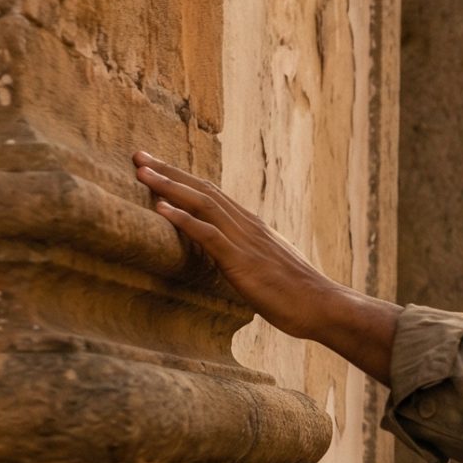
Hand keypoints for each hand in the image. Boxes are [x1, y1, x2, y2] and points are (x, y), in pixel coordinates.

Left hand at [134, 151, 399, 379]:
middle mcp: (247, 226)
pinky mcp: (241, 261)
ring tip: (141, 172)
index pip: (212, 195)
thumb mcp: (269, 269)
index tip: (156, 166)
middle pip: (203, 190)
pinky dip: (182, 219)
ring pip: (202, 204)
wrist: (324, 307)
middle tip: (138, 155)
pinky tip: (159, 208)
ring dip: (169, 187)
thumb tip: (234, 259)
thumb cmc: (299, 296)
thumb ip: (249, 258)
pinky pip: (208, 234)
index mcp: (252, 228)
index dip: (182, 179)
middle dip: (169, 172)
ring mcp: (245, 241)